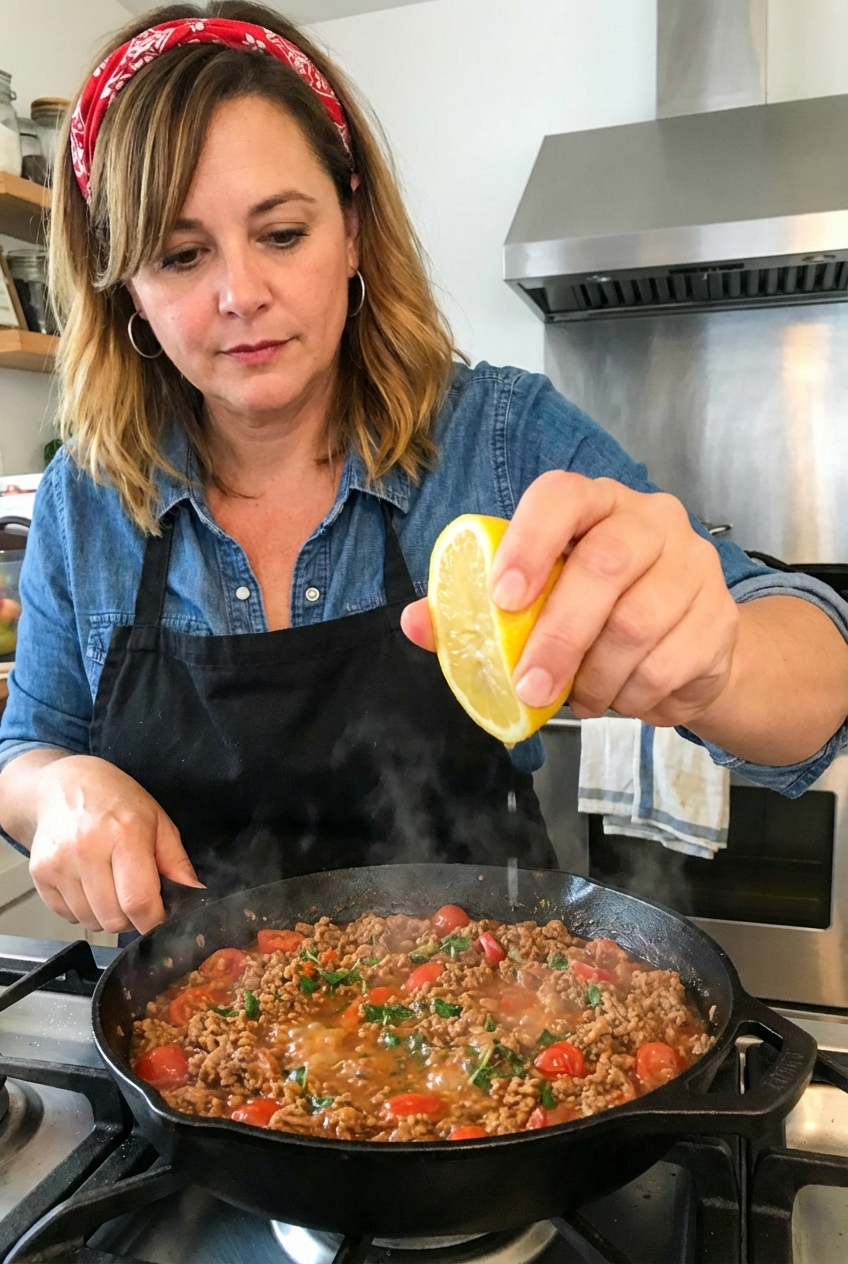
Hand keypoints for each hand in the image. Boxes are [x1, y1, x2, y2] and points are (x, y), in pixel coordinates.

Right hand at [28, 755, 200, 933]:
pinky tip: (89, 883)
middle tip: (135, 895)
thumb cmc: (115, 799)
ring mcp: (59, 863)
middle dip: (131, 918)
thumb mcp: (157, 821)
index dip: (154, 921)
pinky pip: (68, 916)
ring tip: (111, 884)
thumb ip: (177, 862)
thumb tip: (196, 893)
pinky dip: (83, 910)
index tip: (159, 917)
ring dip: (106, 914)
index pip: (139, 901)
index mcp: (124, 835)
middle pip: (114, 918)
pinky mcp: (40, 874)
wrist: (63, 785)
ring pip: (91, 922)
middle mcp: (87, 850)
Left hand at [401, 470, 739, 728]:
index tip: (502, 599)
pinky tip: (624, 698)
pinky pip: (670, 666)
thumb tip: (417, 624)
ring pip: (637, 625)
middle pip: (605, 566)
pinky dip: (636, 697)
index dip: (529, 543)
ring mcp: (694, 565)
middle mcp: (651, 520)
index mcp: (595, 503)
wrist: (690, 645)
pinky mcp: (720, 616)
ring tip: (580, 699)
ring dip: (597, 679)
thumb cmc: (598, 614)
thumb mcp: (537, 605)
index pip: (561, 497)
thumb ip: (474, 611)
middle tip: (530, 688)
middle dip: (559, 637)